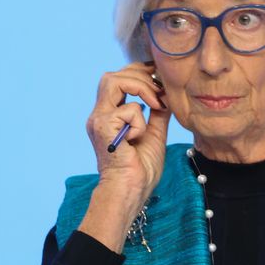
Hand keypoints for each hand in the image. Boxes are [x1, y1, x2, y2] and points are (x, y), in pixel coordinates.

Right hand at [79, 61, 170, 251]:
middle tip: (160, 92)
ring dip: (140, 88)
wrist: (130, 192)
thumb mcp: (154, 134)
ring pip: (113, 81)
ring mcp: (98, 120)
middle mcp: (99, 115)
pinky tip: (139, 137)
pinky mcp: (102, 127)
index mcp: (109, 116)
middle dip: (140, 76)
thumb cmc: (140, 170)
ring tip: (155, 105)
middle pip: (113, 75)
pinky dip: (140, 121)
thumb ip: (157, 114)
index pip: (118, 79)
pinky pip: (127, 109)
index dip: (138, 73)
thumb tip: (166, 96)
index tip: (159, 79)